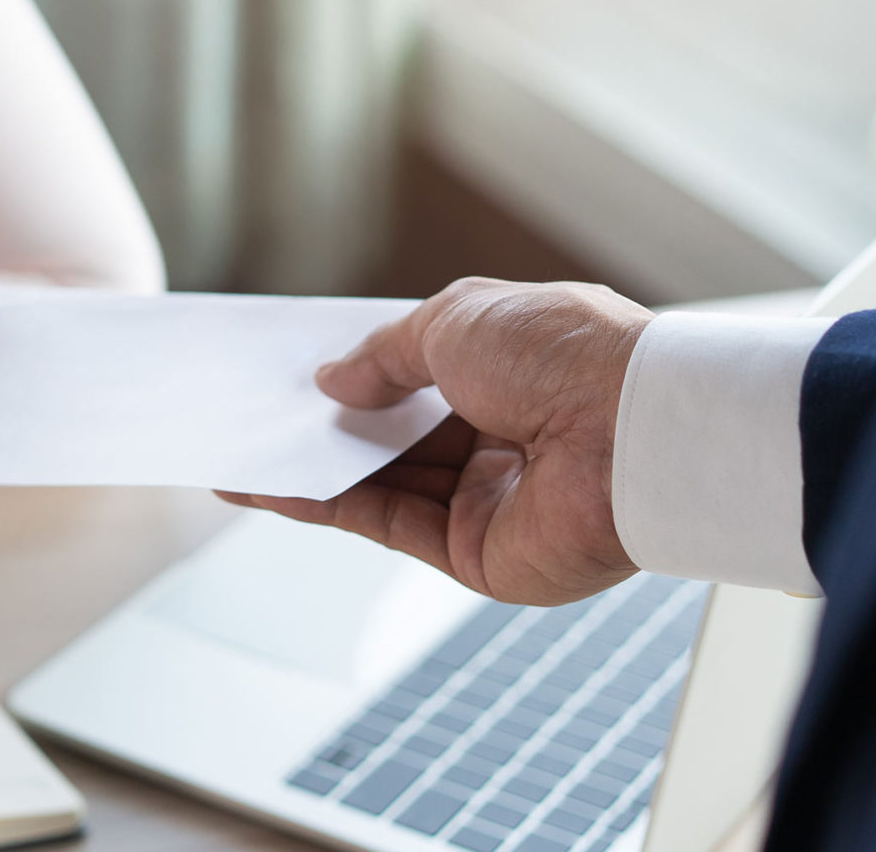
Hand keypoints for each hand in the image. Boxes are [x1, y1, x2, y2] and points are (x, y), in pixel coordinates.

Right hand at [221, 278, 651, 604]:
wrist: (632, 434)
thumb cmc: (565, 357)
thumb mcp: (453, 321)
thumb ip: (384, 354)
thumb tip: (333, 380)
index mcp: (515, 368)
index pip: (422, 376)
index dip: (363, 374)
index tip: (302, 374)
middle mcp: (506, 435)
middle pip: (399, 436)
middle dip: (331, 427)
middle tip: (261, 419)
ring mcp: (491, 498)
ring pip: (384, 485)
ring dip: (314, 471)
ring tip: (243, 457)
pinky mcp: (478, 554)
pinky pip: (388, 525)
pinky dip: (328, 507)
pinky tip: (276, 488)